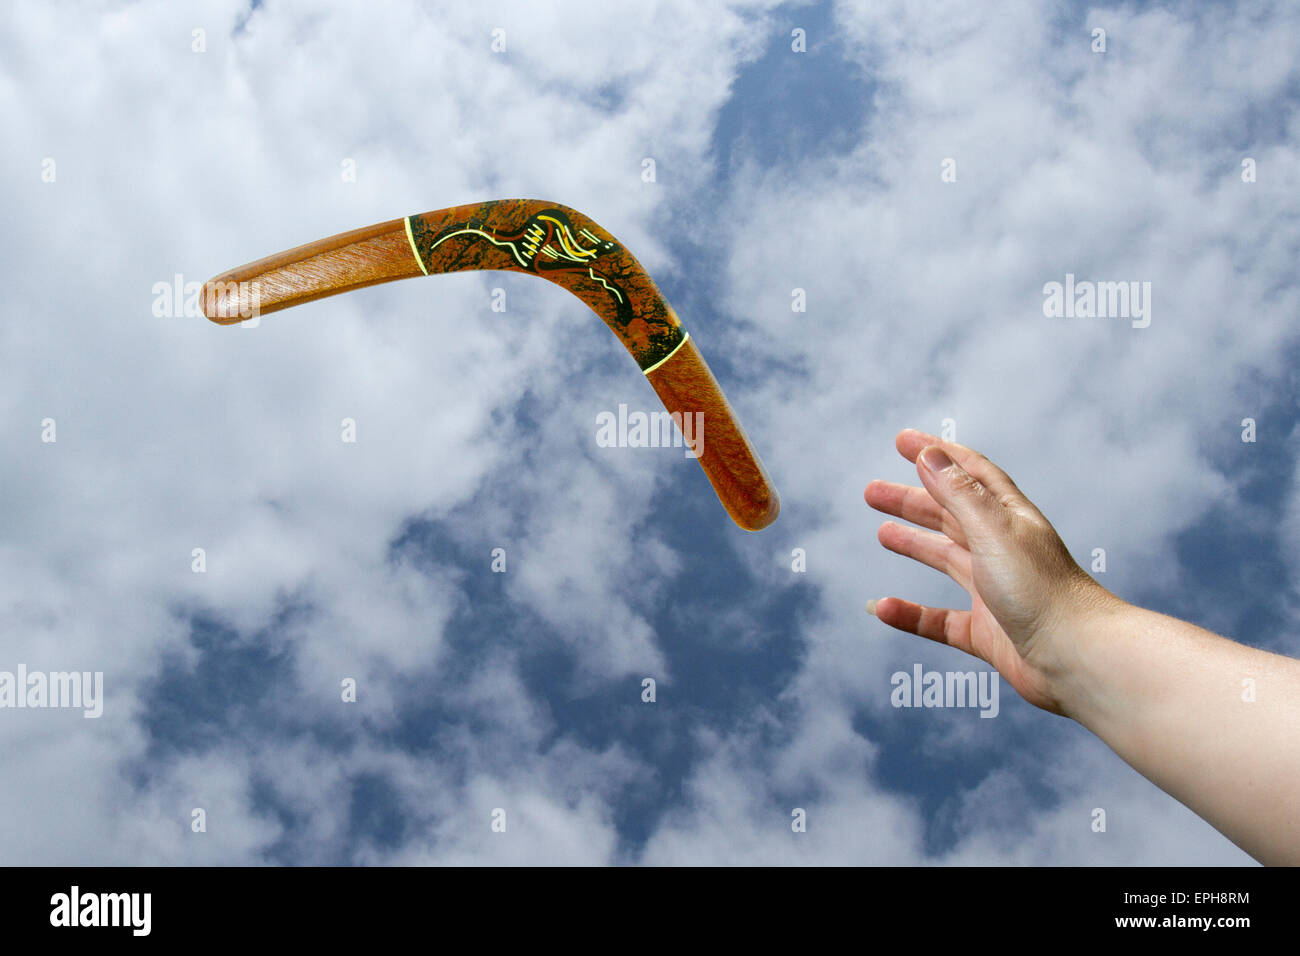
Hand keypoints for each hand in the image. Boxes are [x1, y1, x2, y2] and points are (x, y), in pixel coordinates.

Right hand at [864, 428, 1119, 714]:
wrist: (1077, 657)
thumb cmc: (1043, 590)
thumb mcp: (993, 531)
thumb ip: (958, 493)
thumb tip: (929, 456)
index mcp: (1009, 519)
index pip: (969, 474)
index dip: (936, 455)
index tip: (902, 442)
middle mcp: (1002, 550)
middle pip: (951, 515)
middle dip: (912, 500)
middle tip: (873, 492)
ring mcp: (994, 592)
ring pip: (946, 560)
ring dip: (914, 545)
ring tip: (882, 534)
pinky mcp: (987, 632)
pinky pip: (939, 620)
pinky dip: (910, 614)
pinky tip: (883, 609)